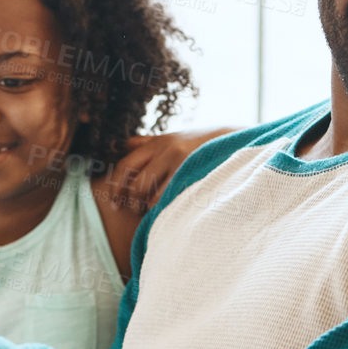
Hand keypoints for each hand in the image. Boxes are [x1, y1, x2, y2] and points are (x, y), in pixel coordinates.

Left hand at [101, 127, 233, 214]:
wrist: (233, 141)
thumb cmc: (199, 144)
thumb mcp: (171, 137)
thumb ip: (146, 142)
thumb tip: (121, 145)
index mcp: (157, 143)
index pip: (125, 166)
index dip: (115, 187)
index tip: (114, 202)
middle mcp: (167, 151)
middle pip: (135, 185)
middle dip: (131, 202)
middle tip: (133, 210)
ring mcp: (182, 164)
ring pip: (152, 197)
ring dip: (149, 209)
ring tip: (154, 211)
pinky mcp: (195, 176)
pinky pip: (171, 201)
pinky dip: (165, 210)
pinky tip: (168, 210)